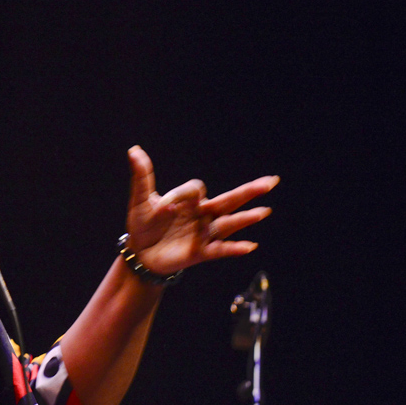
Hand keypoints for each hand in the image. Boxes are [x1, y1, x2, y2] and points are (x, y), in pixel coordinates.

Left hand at [125, 146, 277, 274]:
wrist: (139, 254)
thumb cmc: (143, 225)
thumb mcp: (140, 199)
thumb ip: (141, 176)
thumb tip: (134, 150)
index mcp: (190, 201)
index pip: (196, 189)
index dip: (180, 196)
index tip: (163, 208)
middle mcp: (202, 215)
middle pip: (229, 200)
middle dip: (249, 191)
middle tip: (271, 181)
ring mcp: (204, 234)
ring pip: (228, 224)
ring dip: (245, 218)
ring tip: (264, 211)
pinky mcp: (201, 252)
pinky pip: (221, 249)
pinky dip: (234, 248)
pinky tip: (249, 246)